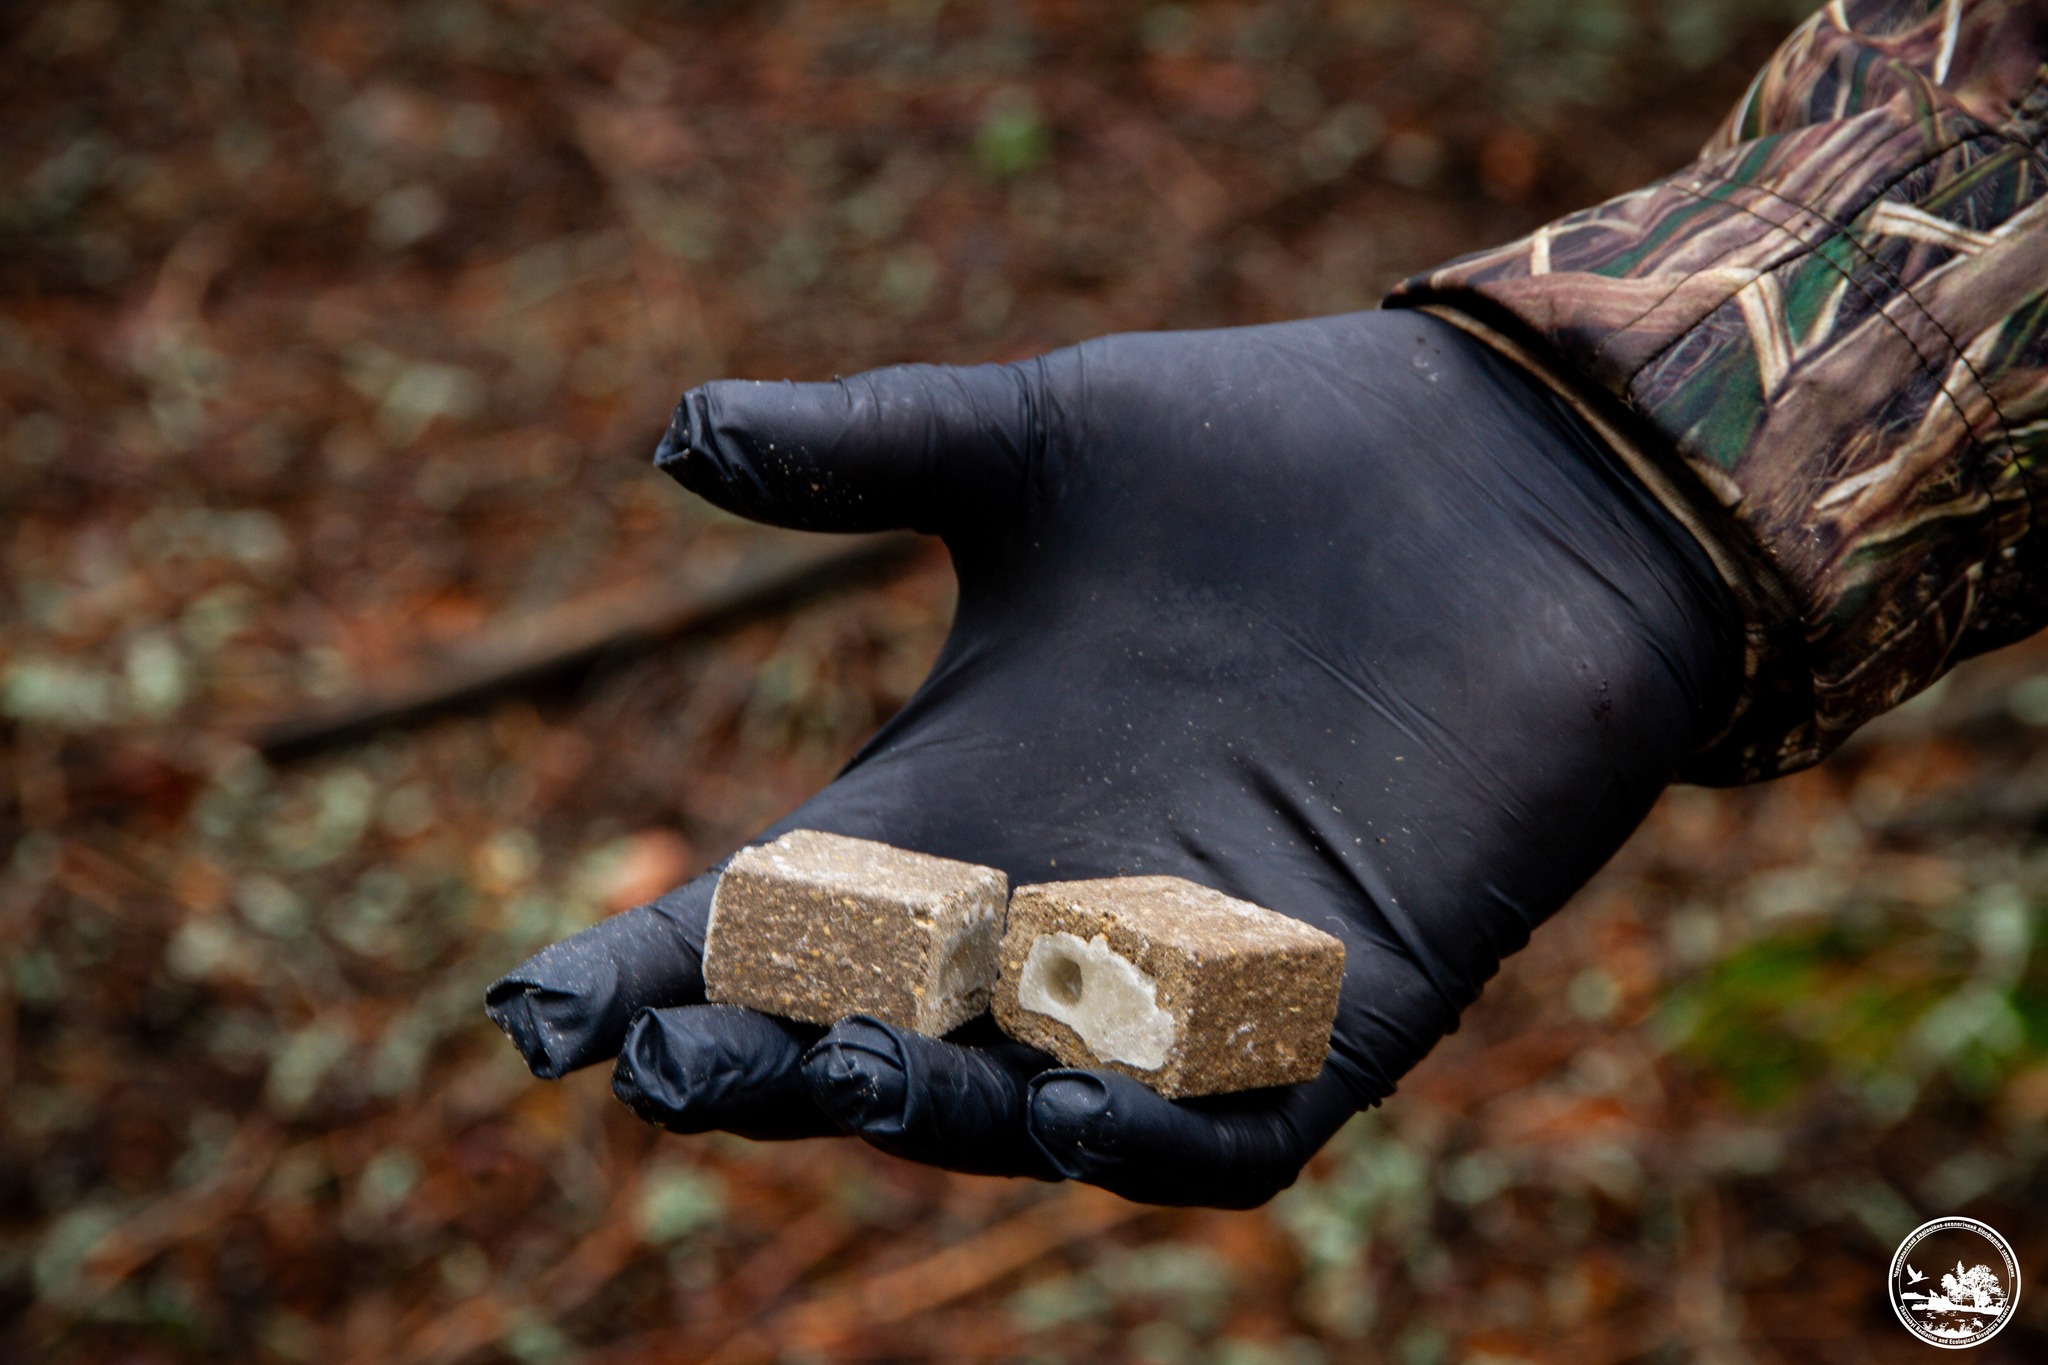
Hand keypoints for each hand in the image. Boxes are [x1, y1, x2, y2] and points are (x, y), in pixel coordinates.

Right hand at [486, 310, 1738, 1207]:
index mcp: (958, 797)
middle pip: (870, 1036)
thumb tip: (673, 436)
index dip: (650, 967)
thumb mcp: (1038, 444)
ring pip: (1026, 1106)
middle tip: (665, 1059)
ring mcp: (1190, 975)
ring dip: (933, 1111)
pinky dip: (1148, 1140)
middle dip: (765, 1064)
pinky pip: (1224, 1130)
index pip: (769, 917)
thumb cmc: (1267, 453)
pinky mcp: (1338, 1010)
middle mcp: (1050, 905)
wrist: (1504, 476)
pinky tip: (1074, 1116)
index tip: (535, 1011)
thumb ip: (865, 453)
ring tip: (841, 1076)